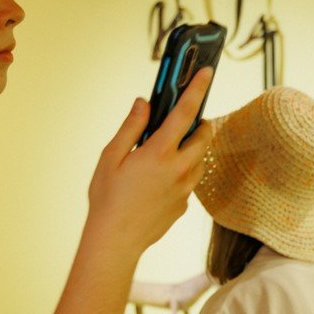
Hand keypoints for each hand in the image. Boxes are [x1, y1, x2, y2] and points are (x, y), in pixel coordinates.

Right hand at [84, 68, 212, 257]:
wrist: (115, 241)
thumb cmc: (107, 199)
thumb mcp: (111, 157)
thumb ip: (131, 127)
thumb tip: (143, 104)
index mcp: (159, 153)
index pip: (186, 112)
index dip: (197, 88)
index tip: (206, 72)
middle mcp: (178, 170)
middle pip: (204, 136)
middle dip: (199, 123)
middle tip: (185, 121)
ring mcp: (184, 189)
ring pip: (201, 160)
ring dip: (192, 149)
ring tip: (168, 151)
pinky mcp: (184, 206)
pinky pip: (190, 181)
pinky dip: (182, 173)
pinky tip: (159, 180)